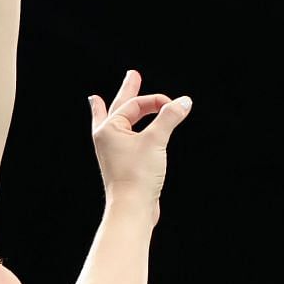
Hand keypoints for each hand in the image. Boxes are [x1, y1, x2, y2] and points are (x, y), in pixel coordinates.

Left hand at [87, 70, 190, 213]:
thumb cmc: (138, 176)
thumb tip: (184, 101)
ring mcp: (112, 151)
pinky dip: (119, 131)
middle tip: (133, 75)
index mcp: (108, 128)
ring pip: (118, 123)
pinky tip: (115, 131)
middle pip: (119, 106)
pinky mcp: (122, 164)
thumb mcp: (156, 141)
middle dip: (128, 90)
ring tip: (99, 99)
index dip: (156, 101)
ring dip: (119, 110)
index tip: (176, 105)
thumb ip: (170, 117)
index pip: (134, 105)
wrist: (132, 209)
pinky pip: (120, 139)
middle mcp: (106, 138)